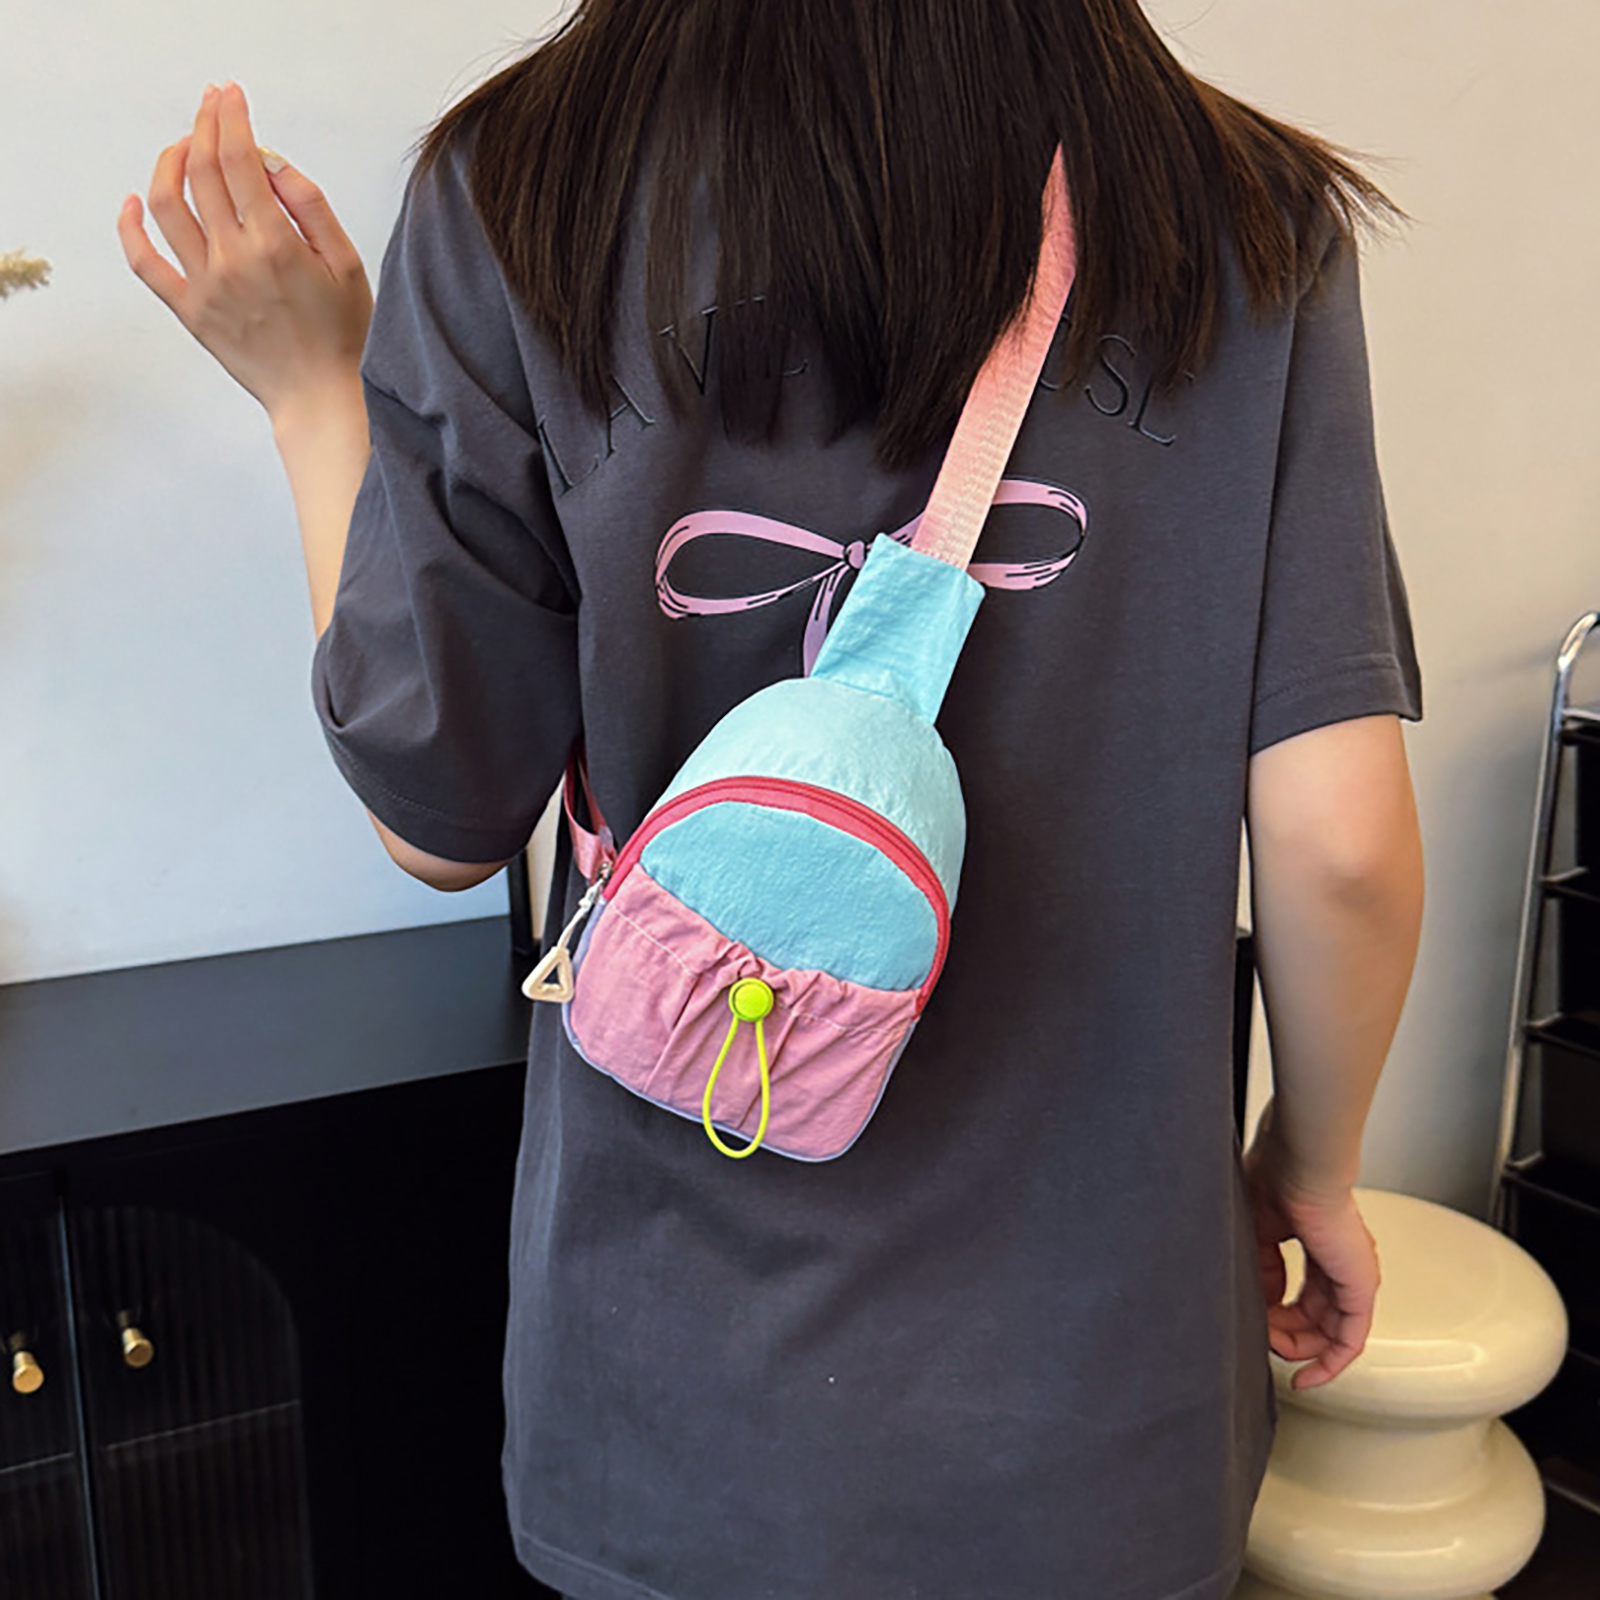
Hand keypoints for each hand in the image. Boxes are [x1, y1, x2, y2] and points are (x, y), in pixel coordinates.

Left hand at [117, 81, 372, 422]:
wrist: (320, 396)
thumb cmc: (342, 337)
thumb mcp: (346, 263)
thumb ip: (309, 204)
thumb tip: (270, 162)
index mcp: (275, 244)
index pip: (239, 159)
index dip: (230, 118)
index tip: (230, 97)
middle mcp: (233, 259)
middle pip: (199, 171)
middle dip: (202, 126)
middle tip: (210, 107)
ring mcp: (205, 284)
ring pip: (166, 203)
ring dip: (168, 162)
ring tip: (181, 147)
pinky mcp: (188, 309)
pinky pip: (144, 261)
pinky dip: (130, 225)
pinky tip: (133, 202)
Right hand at [1241, 1101, 1380, 1390]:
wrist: (1300, 1164)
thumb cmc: (1277, 1177)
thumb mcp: (1257, 1229)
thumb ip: (1263, 1267)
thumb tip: (1265, 1301)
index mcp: (1318, 1241)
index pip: (1305, 1292)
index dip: (1278, 1315)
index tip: (1256, 1325)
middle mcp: (1340, 1261)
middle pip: (1318, 1316)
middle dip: (1285, 1333)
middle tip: (1260, 1335)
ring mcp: (1352, 1275)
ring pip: (1332, 1331)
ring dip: (1299, 1347)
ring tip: (1273, 1350)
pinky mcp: (1360, 1287)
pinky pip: (1349, 1339)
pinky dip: (1329, 1362)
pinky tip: (1309, 1375)